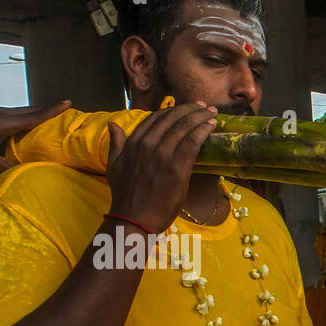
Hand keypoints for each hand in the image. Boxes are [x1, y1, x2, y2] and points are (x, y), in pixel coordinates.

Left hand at [0, 100, 71, 171]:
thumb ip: (3, 167)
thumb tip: (24, 175)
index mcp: (5, 122)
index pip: (35, 116)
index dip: (52, 111)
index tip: (68, 102)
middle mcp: (2, 115)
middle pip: (31, 111)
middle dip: (48, 111)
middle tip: (65, 112)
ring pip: (22, 113)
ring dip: (36, 114)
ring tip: (49, 120)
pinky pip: (13, 117)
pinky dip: (24, 120)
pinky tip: (24, 129)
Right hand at [105, 102, 219, 232]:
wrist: (133, 218)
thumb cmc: (125, 195)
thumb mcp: (114, 166)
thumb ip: (116, 144)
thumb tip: (112, 124)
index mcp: (133, 143)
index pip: (156, 118)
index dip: (173, 110)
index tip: (188, 107)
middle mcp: (147, 145)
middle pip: (172, 119)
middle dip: (191, 109)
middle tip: (206, 107)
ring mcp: (162, 155)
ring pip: (183, 128)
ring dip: (200, 117)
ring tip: (213, 113)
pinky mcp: (176, 168)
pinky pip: (191, 143)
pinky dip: (202, 132)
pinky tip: (211, 127)